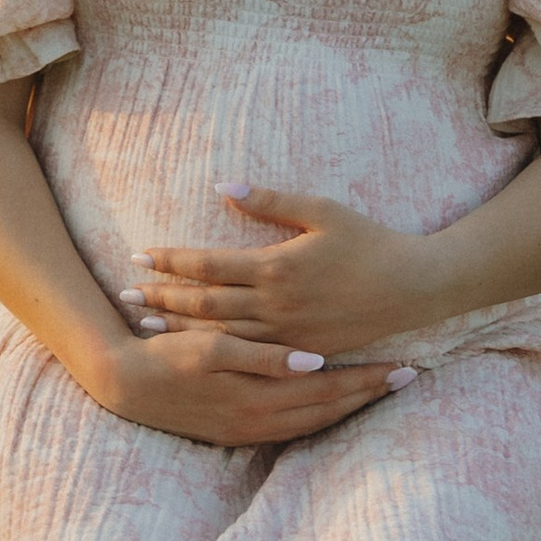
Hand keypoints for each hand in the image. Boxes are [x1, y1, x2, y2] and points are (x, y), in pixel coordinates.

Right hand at [92, 322, 405, 450]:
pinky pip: (295, 428)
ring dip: (350, 407)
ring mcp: (251, 430)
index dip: (366, 379)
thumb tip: (314, 363)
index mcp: (260, 397)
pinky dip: (322, 417)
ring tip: (383, 389)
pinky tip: (336, 405)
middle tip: (410, 376)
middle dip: (370, 393)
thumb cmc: (168, 357)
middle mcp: (262, 421)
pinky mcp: (241, 432)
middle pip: (330, 410)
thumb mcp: (213, 350)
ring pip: (316, 422)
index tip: (403, 366)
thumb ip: (265, 356)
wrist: (126, 386)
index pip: (328, 391)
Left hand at [133, 187, 436, 358]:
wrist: (414, 288)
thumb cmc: (371, 242)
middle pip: (203, 303)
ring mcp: (286, 334)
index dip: (170, 260)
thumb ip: (271, 200)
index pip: (207, 265)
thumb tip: (224, 185)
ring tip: (147, 322)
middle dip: (161, 295)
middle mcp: (274, 305)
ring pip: (219, 334)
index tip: (139, 254)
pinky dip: (215, 349)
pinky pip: (248, 355)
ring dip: (180, 326)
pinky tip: (197, 347)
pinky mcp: (300, 352)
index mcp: (275, 267)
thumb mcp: (322, 210)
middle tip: (126, 293)